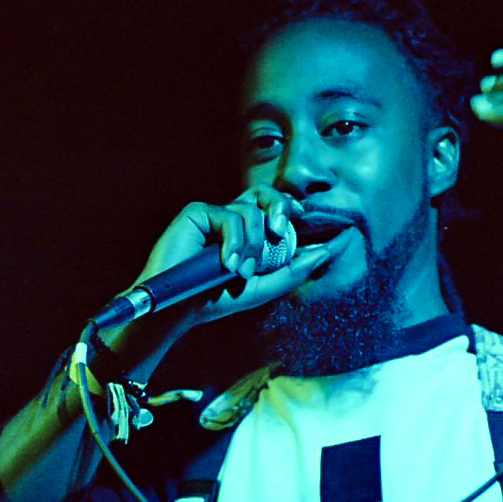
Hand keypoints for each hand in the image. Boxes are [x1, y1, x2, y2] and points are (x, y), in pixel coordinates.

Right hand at [130, 185, 334, 328]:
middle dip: (280, 207)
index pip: (273, 207)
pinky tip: (226, 262)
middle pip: (264, 193)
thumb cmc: (214, 298)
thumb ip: (292, 271)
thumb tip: (324, 252)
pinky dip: (234, 240)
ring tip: (240, 270)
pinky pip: (228, 216)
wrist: (177, 308)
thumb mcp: (261, 288)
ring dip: (252, 243)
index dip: (290, 207)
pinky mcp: (197, 213)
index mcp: (246, 232)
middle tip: (281, 232)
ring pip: (249, 210)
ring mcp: (213, 215)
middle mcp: (231, 219)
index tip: (304, 218)